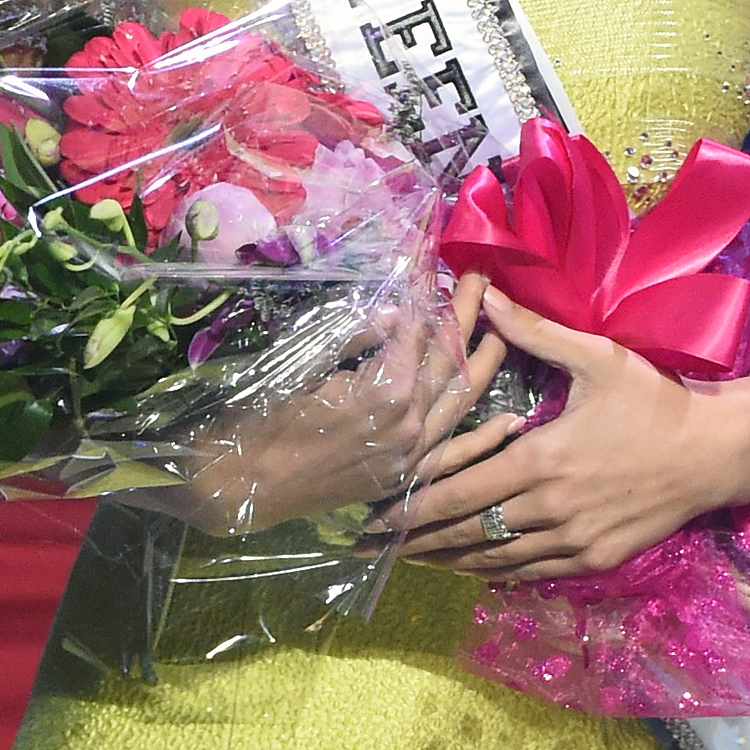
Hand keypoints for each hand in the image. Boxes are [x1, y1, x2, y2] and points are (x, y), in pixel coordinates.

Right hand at [175, 279, 500, 534]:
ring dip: (485, 364)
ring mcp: (408, 457)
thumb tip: (397, 312)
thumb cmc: (260, 414)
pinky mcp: (401, 480)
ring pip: (459, 404)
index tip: (444, 266)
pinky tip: (511, 418)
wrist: (238, 483)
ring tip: (506, 328)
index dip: (429, 295)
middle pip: (448, 361)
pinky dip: (483, 437)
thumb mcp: (303, 361)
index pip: (418, 332)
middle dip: (466, 315)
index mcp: (386, 392)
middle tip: (484, 278)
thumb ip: (356, 335)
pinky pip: (453, 456)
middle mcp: (408, 425)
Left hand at [384, 286, 749, 581]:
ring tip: (412, 558)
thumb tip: (485, 295)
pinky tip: (474, 568)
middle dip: (416, 539)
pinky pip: (532, 572)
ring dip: (450, 560)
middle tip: (372, 543)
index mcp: (541, 461)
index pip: (460, 492)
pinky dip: (496, 571)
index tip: (375, 513)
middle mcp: (550, 510)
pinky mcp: (596, 558)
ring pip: (496, 559)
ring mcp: (574, 541)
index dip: (413, 506)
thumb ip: (534, 331)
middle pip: (467, 533)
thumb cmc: (655, 399)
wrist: (716, 451)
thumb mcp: (597, 356)